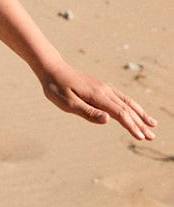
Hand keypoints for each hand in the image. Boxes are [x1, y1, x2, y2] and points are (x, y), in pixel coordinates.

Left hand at [40, 62, 156, 139]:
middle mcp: (105, 90)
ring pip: (127, 102)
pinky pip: (122, 98)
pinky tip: (136, 111)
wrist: (53, 69)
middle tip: (152, 137)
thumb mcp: (67, 103)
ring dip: (140, 114)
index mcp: (97, 95)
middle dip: (140, 123)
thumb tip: (108, 120)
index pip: (119, 113)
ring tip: (152, 124)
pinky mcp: (102, 88)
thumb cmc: (57, 87)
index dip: (131, 126)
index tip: (141, 137)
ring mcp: (105, 88)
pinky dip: (132, 106)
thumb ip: (87, 112)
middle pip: (127, 109)